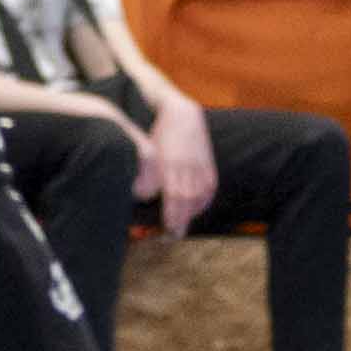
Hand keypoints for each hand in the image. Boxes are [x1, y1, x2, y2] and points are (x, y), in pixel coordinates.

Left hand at [138, 92, 218, 232]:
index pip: (174, 196)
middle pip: (186, 199)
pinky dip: (203, 202)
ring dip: (191, 214)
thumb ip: (147, 175)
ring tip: (182, 226)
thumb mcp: (149, 152)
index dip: (172, 215)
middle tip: (173, 235)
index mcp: (170, 163)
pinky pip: (209, 188)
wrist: (182, 115)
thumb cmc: (160, 135)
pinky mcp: (208, 165)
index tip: (167, 229)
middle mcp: (187, 166)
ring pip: (198, 195)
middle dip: (180, 220)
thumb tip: (142, 196)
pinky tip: (195, 210)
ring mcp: (200, 165)